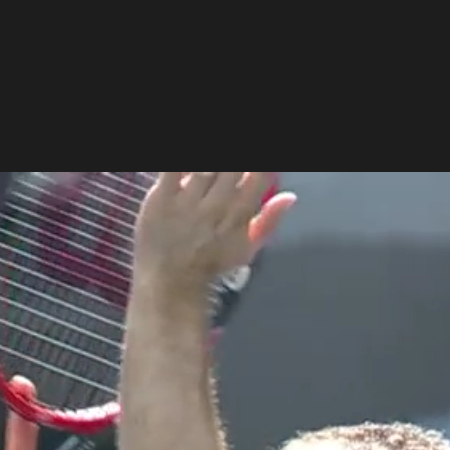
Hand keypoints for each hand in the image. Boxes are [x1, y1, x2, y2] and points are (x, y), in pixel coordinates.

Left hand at [133, 173, 296, 294]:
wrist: (172, 282)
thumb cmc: (213, 263)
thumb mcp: (248, 248)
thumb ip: (269, 221)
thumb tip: (289, 197)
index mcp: (239, 216)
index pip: (258, 179)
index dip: (261, 170)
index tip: (260, 170)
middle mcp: (216, 205)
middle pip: (230, 169)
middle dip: (235, 169)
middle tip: (232, 174)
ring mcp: (186, 200)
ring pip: (203, 169)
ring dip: (211, 169)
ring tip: (213, 175)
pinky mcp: (160, 197)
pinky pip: (170, 170)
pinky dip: (179, 168)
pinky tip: (187, 170)